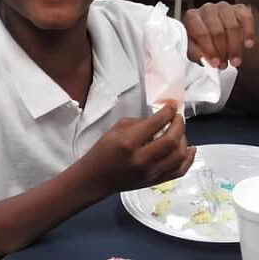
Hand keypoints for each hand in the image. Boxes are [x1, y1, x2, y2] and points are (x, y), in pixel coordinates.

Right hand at [81, 106, 195, 193]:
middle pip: (172, 140)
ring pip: (180, 156)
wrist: (96, 178)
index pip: (155, 124)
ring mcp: (151, 173)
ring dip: (184, 139)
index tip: (172, 106)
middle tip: (177, 117)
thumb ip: (138, 123)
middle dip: (179, 124)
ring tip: (179, 132)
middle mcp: (143, 159)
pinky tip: (191, 149)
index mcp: (129, 142)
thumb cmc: (103, 150)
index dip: (167, 112)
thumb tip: (158, 119)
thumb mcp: (115, 129)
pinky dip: (189, 159)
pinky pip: (180, 171)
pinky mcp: (156, 182)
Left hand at [183, 2, 254, 68]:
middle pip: (217, 31)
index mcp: (192, 17)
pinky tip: (247, 45)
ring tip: (235, 60)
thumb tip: (202, 58)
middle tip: (224, 64)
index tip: (214, 63)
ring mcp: (223, 7)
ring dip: (235, 47)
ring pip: (232, 27)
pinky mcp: (238, 8)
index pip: (202, 33)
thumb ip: (195, 52)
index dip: (209, 50)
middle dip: (222, 51)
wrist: (212, 29)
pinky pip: (246, 19)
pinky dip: (248, 33)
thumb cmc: (200, 39)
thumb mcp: (193, 47)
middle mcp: (207, 9)